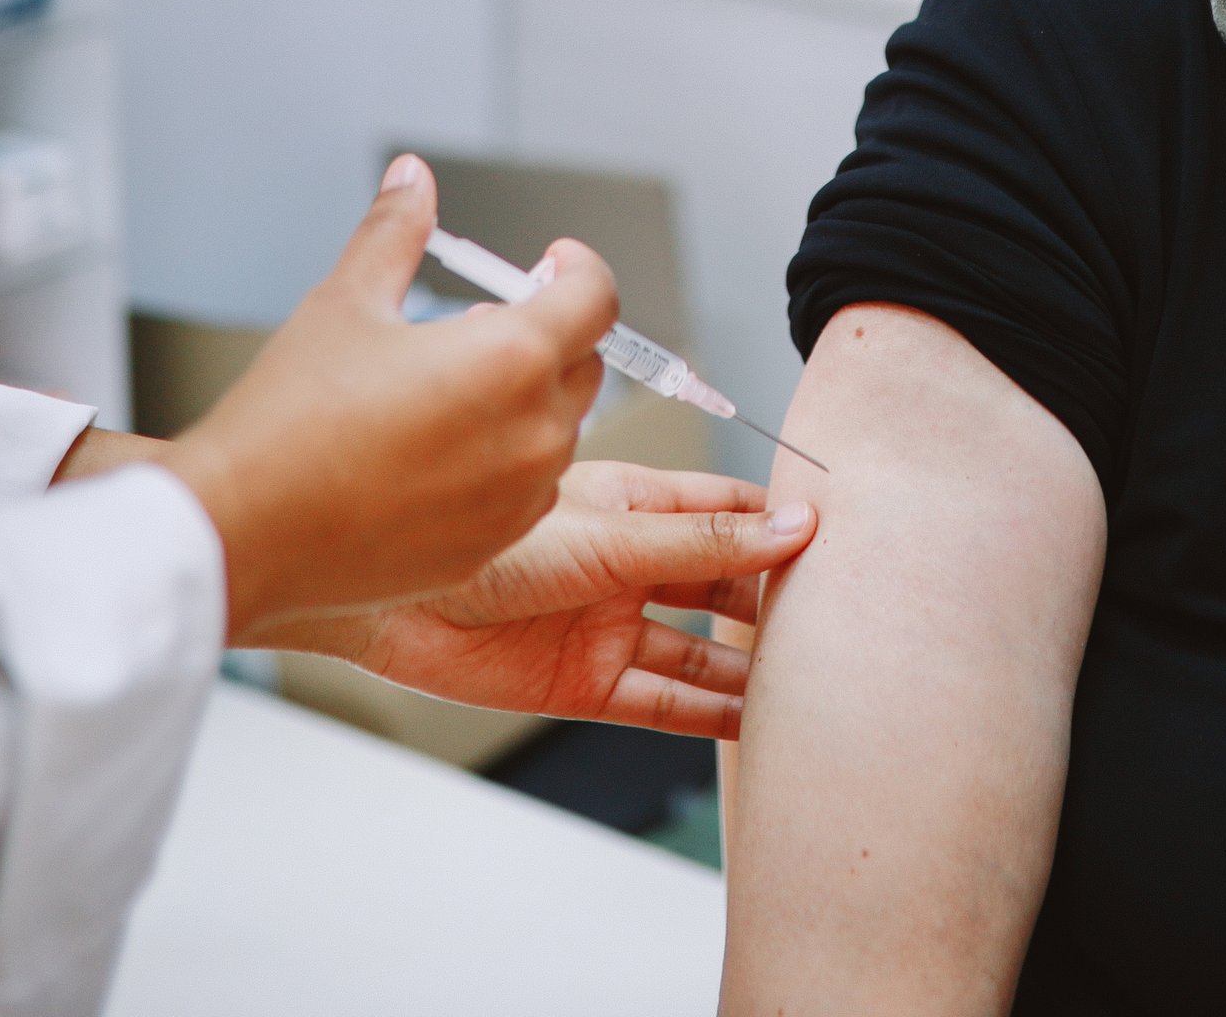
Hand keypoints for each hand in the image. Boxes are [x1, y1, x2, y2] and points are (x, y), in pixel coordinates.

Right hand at [101, 157, 617, 634]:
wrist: (244, 532)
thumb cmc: (290, 419)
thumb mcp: (347, 301)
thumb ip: (395, 231)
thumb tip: (413, 178)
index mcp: (512, 359)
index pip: (597, 300)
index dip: (580, 269)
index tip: (552, 262)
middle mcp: (532, 433)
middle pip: (583, 365)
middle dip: (549, 334)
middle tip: (482, 323)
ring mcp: (517, 499)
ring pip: (556, 431)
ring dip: (525, 400)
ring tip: (448, 387)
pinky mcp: (491, 546)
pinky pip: (526, 490)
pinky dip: (503, 461)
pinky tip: (435, 451)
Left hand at [260, 461, 818, 739]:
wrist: (380, 596)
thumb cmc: (473, 539)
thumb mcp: (605, 533)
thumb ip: (699, 539)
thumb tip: (791, 528)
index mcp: (629, 502)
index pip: (726, 508)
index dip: (780, 522)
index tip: (842, 538)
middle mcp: (624, 564)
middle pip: (722, 582)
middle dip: (776, 600)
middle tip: (844, 621)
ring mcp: (607, 625)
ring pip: (700, 650)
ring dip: (751, 667)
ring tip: (818, 684)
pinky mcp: (583, 684)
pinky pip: (663, 701)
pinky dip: (709, 716)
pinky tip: (757, 724)